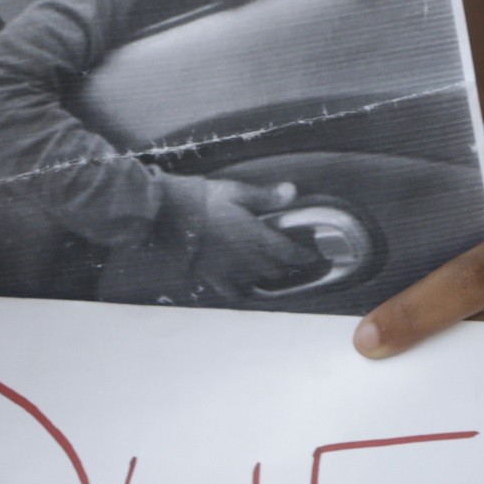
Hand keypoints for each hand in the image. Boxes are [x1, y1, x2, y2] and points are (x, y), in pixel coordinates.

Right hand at [189, 177, 319, 290]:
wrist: (171, 215)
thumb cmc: (205, 200)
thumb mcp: (238, 192)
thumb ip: (266, 197)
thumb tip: (292, 192)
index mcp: (256, 236)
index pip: (288, 252)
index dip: (303, 256)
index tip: (312, 256)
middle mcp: (247, 257)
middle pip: (275, 270)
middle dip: (286, 266)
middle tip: (291, 262)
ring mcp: (229, 269)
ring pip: (257, 281)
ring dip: (266, 277)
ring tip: (270, 271)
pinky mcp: (212, 276)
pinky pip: (233, 290)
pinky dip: (243, 289)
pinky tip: (245, 286)